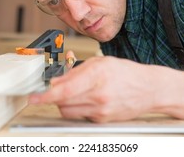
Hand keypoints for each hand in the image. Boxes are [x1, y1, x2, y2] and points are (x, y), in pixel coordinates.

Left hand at [29, 55, 162, 122]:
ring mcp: (101, 110)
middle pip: (62, 102)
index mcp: (97, 76)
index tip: (33, 97)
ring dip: (63, 103)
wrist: (150, 89)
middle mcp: (99, 95)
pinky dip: (77, 107)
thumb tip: (55, 81)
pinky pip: (80, 115)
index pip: (65, 90)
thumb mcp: (100, 63)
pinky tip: (86, 98)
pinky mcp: (102, 120)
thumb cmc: (126, 73)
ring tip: (73, 92)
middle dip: (53, 97)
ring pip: (68, 111)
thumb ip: (75, 71)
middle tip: (50, 90)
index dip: (45, 95)